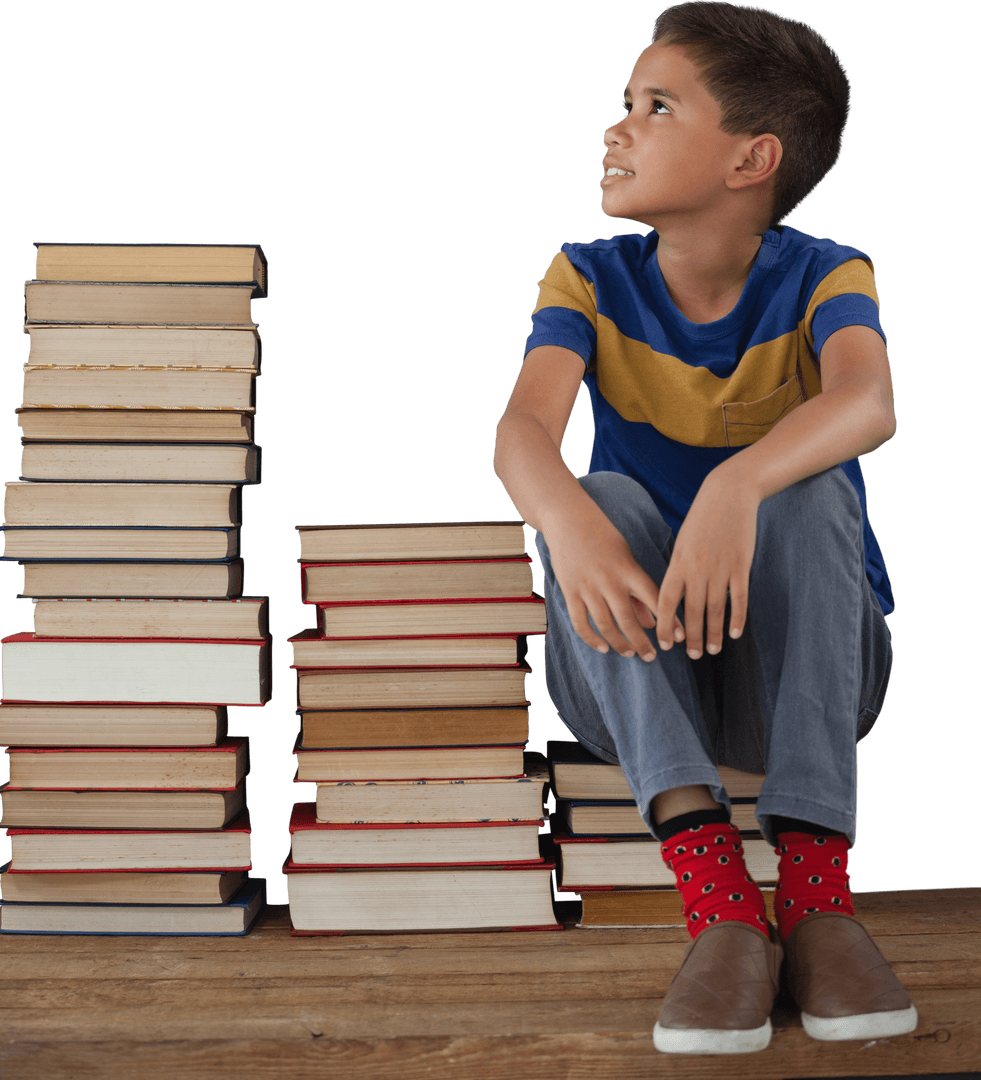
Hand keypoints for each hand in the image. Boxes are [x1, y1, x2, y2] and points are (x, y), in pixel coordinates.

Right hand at [544, 507, 684, 661]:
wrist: (568, 518)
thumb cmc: (603, 538)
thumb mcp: (625, 558)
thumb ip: (637, 591)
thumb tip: (651, 622)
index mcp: (629, 570)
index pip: (654, 599)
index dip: (669, 620)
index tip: (678, 638)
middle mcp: (610, 580)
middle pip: (629, 620)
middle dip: (642, 642)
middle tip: (651, 656)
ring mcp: (588, 587)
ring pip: (606, 625)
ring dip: (619, 644)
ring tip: (629, 654)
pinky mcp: (570, 591)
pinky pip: (581, 622)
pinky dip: (591, 639)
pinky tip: (603, 648)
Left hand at [654, 472, 759, 658]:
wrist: (728, 494)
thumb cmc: (702, 520)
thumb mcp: (682, 543)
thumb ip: (679, 570)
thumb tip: (672, 598)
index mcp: (678, 563)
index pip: (666, 601)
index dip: (665, 625)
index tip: (665, 644)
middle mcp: (697, 569)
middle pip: (692, 611)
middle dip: (691, 637)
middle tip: (692, 656)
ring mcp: (720, 568)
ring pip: (715, 609)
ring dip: (712, 633)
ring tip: (712, 650)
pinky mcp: (741, 566)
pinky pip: (738, 598)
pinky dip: (737, 618)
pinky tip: (734, 634)